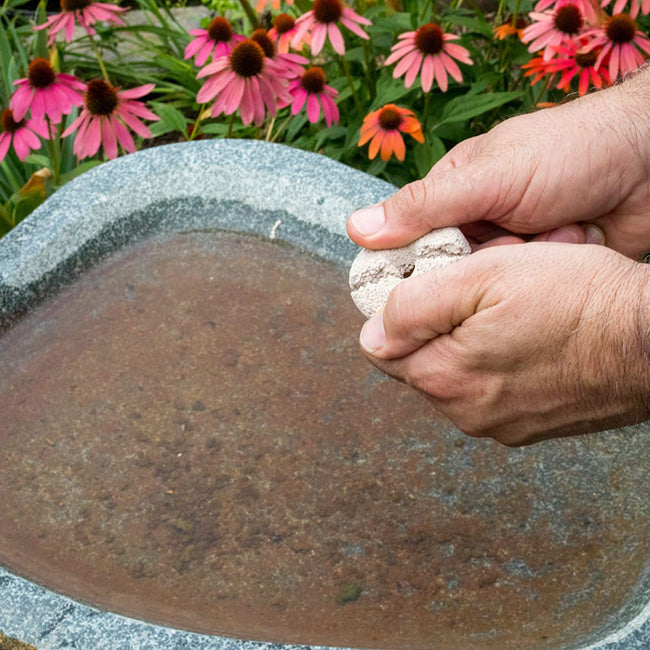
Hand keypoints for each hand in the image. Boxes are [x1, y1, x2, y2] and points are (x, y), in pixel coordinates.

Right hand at [347, 70, 649, 258]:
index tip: (415, 288)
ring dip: (521, 264)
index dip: (406, 269)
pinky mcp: (539, 272)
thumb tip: (354, 228)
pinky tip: (574, 241)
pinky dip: (549, 272)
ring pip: (487, 286)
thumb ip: (423, 206)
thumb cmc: (566, 153)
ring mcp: (509, 249)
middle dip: (480, 264)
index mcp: (449, 196)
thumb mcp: (488, 177)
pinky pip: (524, 290)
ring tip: (554, 227)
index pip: (406, 242)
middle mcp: (474, 226)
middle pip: (447, 272)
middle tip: (510, 239)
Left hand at [358, 243, 649, 444]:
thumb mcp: (482, 276)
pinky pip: (489, 389)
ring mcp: (498, 424)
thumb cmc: (576, 298)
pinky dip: (495, 364)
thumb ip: (414, 306)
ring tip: (505, 313)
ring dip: (466, 344)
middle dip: (433, 327)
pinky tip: (524, 339)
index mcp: (443, 377)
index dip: (396, 311)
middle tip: (472, 291)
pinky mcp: (528, 426)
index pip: (380, 348)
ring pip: (455, 375)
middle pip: (418, 363)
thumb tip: (372, 332)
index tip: (421, 286)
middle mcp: (464, 412)